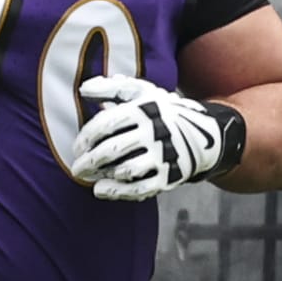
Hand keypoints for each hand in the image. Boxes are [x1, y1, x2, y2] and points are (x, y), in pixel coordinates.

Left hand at [71, 75, 243, 201]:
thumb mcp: (141, 92)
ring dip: (102, 175)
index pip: (107, 124)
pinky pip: (140, 188)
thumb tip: (83, 89)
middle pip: (113, 149)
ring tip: (88, 176)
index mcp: (144, 109)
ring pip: (125, 170)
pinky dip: (117, 192)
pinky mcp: (169, 177)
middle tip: (77, 167)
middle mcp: (155, 132)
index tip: (78, 147)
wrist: (203, 136)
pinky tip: (100, 190)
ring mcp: (163, 156)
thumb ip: (111, 88)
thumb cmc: (160, 112)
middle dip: (89, 160)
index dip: (86, 137)